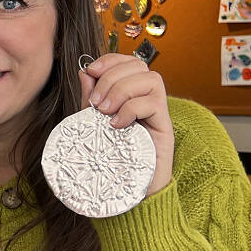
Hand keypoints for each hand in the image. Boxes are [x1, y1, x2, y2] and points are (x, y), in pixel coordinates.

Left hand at [79, 53, 174, 196]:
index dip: (110, 60)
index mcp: (131, 94)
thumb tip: (84, 72)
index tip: (90, 71)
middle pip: (139, 66)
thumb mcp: (93, 123)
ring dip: (121, 90)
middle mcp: (148, 99)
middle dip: (111, 77)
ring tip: (104, 112)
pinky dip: (130, 109)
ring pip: (149, 79)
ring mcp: (159, 112)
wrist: (128, 190)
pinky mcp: (165, 126)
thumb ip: (90, 98)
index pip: (128, 62)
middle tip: (96, 102)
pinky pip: (153, 103)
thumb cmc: (111, 157)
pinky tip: (116, 126)